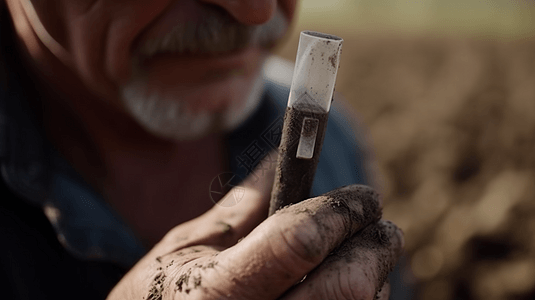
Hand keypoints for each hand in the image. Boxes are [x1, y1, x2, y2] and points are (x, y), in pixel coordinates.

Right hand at [107, 155, 403, 299]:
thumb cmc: (160, 297)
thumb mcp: (186, 247)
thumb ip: (241, 206)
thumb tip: (281, 156)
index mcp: (217, 293)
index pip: (302, 241)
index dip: (340, 210)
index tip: (360, 196)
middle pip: (352, 286)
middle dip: (374, 245)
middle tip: (375, 222)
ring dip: (372, 276)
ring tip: (352, 259)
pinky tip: (335, 289)